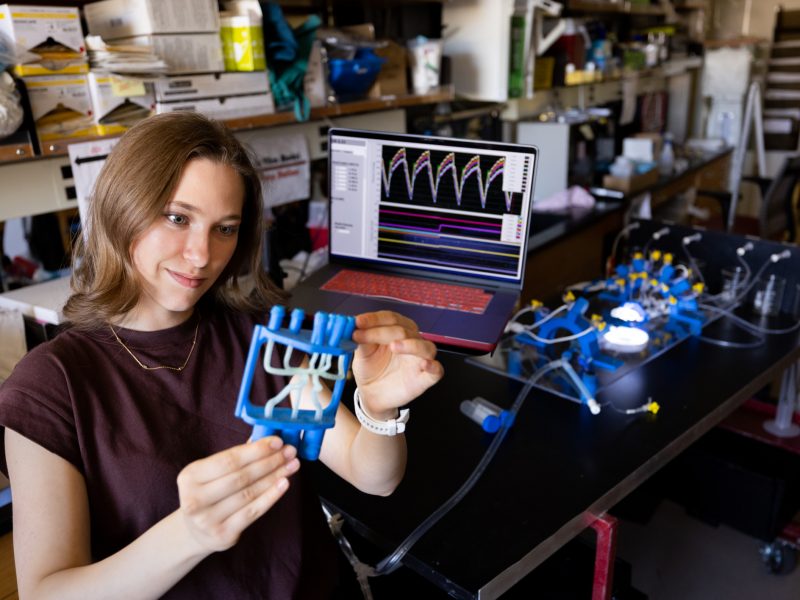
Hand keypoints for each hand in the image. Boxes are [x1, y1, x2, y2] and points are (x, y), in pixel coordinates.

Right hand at [176, 436, 299, 552]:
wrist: (195, 531)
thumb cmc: (209, 492)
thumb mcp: (212, 473)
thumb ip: (236, 457)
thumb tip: (268, 440)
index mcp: (190, 476)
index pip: (229, 460)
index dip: (256, 450)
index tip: (277, 441)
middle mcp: (194, 499)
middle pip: (241, 477)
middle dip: (270, 462)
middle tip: (290, 452)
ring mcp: (208, 519)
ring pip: (249, 493)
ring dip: (274, 477)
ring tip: (292, 465)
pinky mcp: (223, 535)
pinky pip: (253, 512)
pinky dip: (271, 496)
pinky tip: (284, 484)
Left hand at [350, 311, 443, 418]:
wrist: (372, 395)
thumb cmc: (370, 369)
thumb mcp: (362, 352)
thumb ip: (361, 338)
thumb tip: (352, 324)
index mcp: (398, 330)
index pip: (390, 318)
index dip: (374, 319)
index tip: (357, 322)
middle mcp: (412, 341)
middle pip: (404, 330)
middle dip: (381, 331)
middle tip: (360, 336)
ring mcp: (420, 359)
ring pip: (425, 347)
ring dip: (411, 344)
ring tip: (394, 346)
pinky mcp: (425, 378)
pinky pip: (436, 370)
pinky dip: (432, 366)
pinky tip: (424, 364)